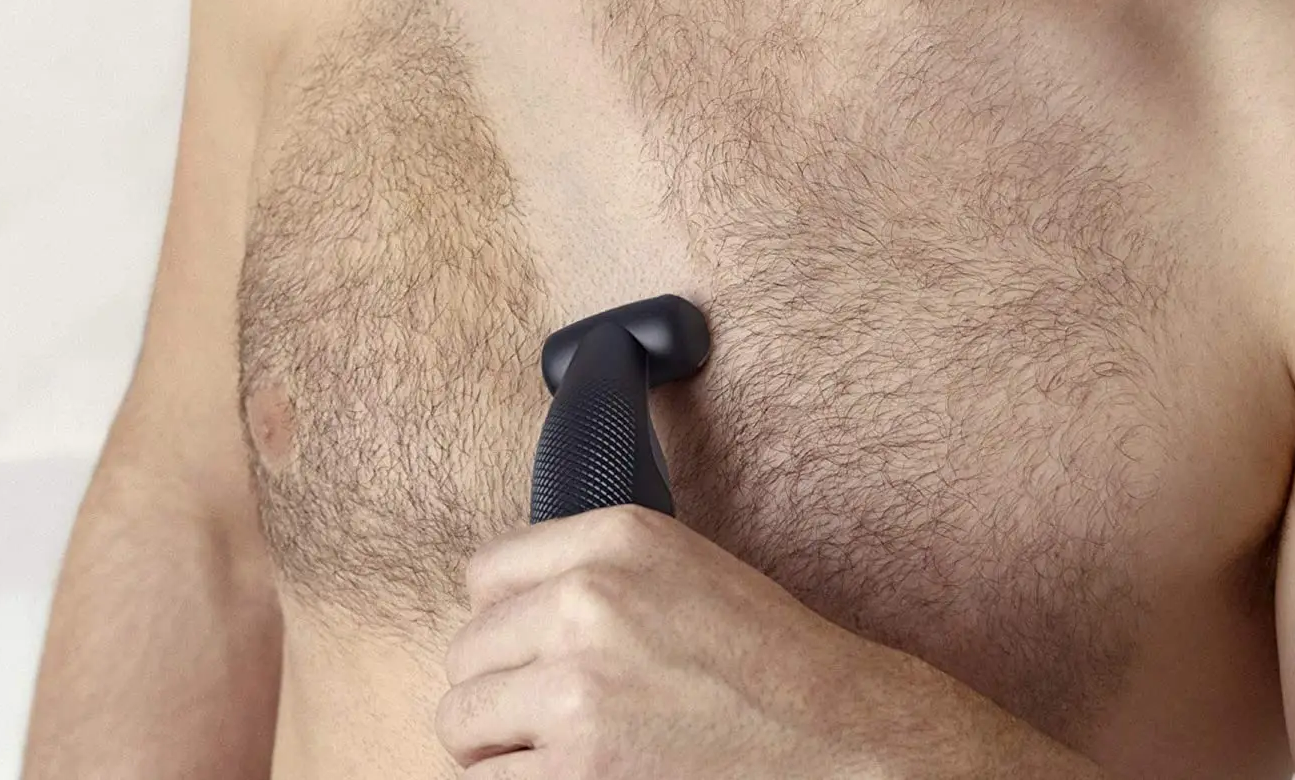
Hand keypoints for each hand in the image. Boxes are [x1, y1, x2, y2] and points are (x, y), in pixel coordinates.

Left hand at [435, 503, 897, 777]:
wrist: (833, 738)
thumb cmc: (762, 659)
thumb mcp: (679, 567)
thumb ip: (591, 569)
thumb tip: (504, 609)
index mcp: (615, 538)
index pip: (486, 574)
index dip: (501, 621)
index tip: (525, 651)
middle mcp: (587, 601)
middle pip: (466, 653)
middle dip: (494, 690)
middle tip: (539, 717)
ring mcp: (577, 691)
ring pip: (461, 724)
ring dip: (493, 748)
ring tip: (547, 754)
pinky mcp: (577, 774)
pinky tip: (565, 779)